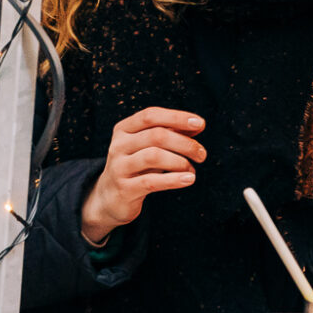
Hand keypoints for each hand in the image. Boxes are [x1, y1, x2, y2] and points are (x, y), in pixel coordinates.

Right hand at [80, 107, 206, 243]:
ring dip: (181, 161)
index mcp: (124, 129)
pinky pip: (152, 181)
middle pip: (157, 135)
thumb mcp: (151, 146)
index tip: (200, 124)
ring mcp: (119, 167)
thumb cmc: (137, 166)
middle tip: (201, 154)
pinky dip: (174, 179)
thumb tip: (197, 125)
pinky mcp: (124, 188)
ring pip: (154, 156)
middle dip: (185, 143)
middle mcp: (118, 145)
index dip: (177, 117)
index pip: (151, 115)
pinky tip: (189, 179)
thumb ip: (171, 133)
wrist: (111, 196)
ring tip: (192, 169)